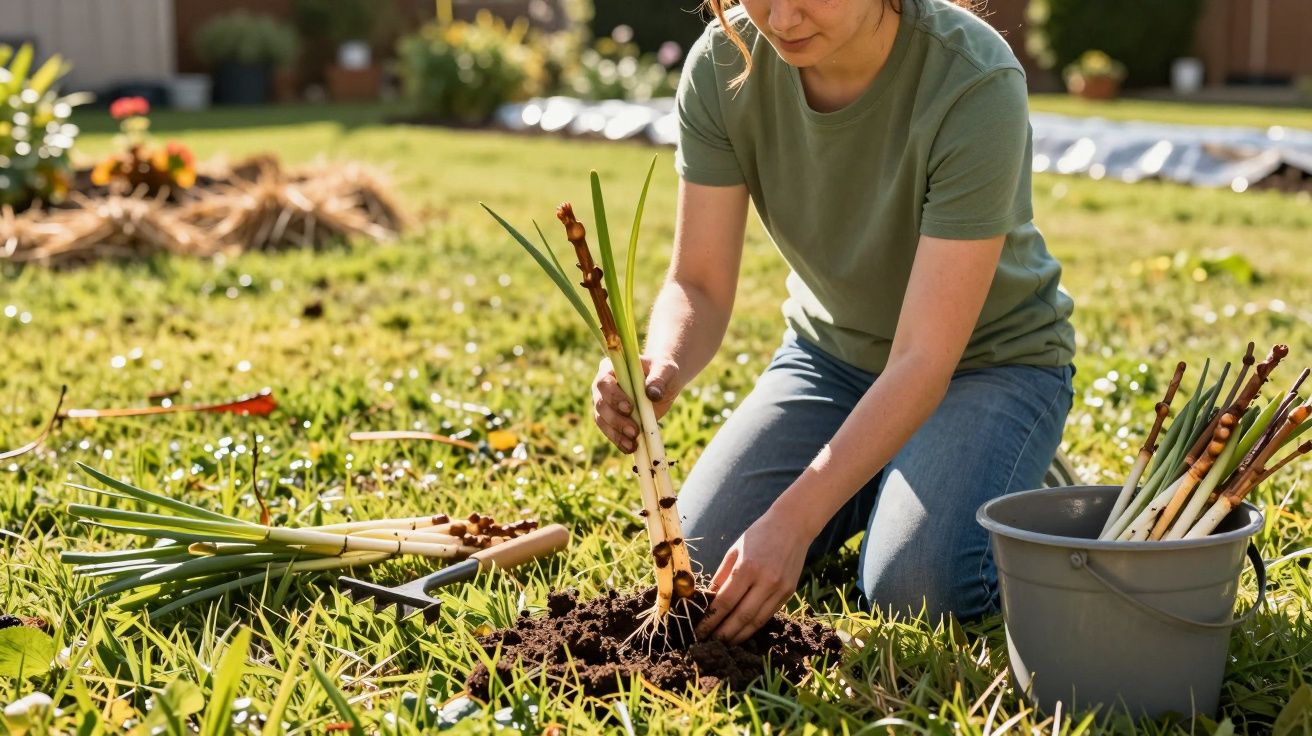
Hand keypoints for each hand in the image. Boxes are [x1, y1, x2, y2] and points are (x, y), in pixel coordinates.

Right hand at [591, 356, 679, 453]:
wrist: (664, 383)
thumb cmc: (663, 371)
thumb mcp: (665, 370)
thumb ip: (659, 379)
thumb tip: (652, 393)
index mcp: (611, 369)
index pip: (603, 382)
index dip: (613, 396)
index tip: (630, 408)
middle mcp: (603, 387)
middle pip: (600, 404)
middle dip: (616, 420)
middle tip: (634, 431)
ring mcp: (605, 404)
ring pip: (602, 421)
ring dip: (616, 434)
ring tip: (634, 443)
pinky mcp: (612, 420)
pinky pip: (610, 432)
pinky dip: (620, 441)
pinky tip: (632, 448)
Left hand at [695, 507, 810, 644]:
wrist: (793, 525)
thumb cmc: (759, 534)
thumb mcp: (734, 551)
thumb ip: (721, 576)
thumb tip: (709, 600)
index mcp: (747, 568)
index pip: (725, 602)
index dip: (711, 620)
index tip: (699, 631)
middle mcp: (765, 581)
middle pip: (741, 616)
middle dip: (723, 633)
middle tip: (709, 644)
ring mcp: (779, 589)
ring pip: (757, 621)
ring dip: (739, 635)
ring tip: (724, 644)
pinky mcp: (789, 593)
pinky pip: (769, 615)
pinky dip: (754, 626)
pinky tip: (743, 632)